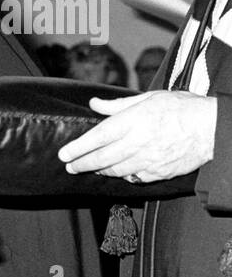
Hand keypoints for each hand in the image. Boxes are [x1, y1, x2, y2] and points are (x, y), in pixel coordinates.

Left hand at [57, 90, 217, 181]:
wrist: (212, 128)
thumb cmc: (182, 108)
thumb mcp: (149, 98)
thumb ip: (118, 105)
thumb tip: (94, 104)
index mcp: (133, 122)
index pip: (97, 137)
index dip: (77, 148)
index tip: (64, 154)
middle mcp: (138, 143)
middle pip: (101, 158)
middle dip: (82, 164)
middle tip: (70, 167)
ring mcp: (148, 160)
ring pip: (115, 171)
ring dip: (99, 171)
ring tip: (90, 169)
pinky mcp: (158, 172)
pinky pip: (133, 178)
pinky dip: (123, 176)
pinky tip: (118, 173)